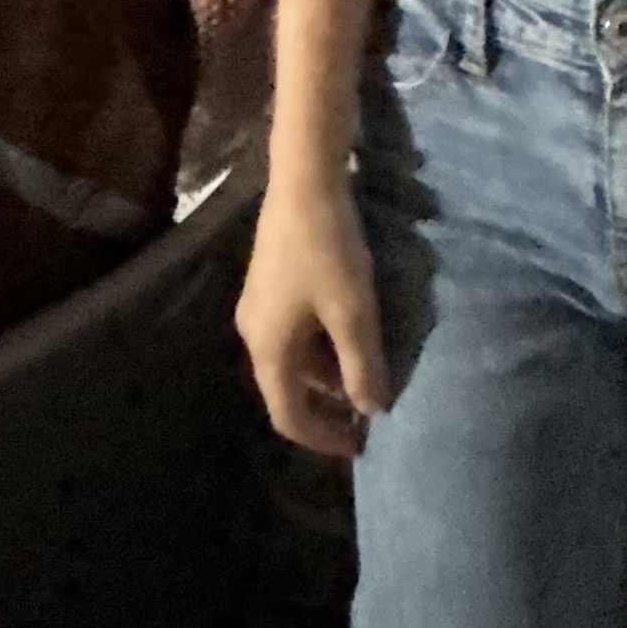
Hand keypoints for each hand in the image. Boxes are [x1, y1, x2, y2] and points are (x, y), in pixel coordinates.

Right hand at [236, 170, 391, 457]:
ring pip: (293, 359)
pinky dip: (321, 346)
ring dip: (327, 374)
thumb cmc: (329, 250)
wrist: (303, 181)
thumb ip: (363, 367)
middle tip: (368, 411)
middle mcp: (254, 334)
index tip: (360, 446)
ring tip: (368, 373)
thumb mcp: (354, 312)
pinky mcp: (269, 284)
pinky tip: (351, 334)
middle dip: (328, 406)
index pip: (289, 417)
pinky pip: (294, 333)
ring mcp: (258, 308)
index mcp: (269, 350)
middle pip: (288, 389)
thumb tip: (372, 411)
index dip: (323, 438)